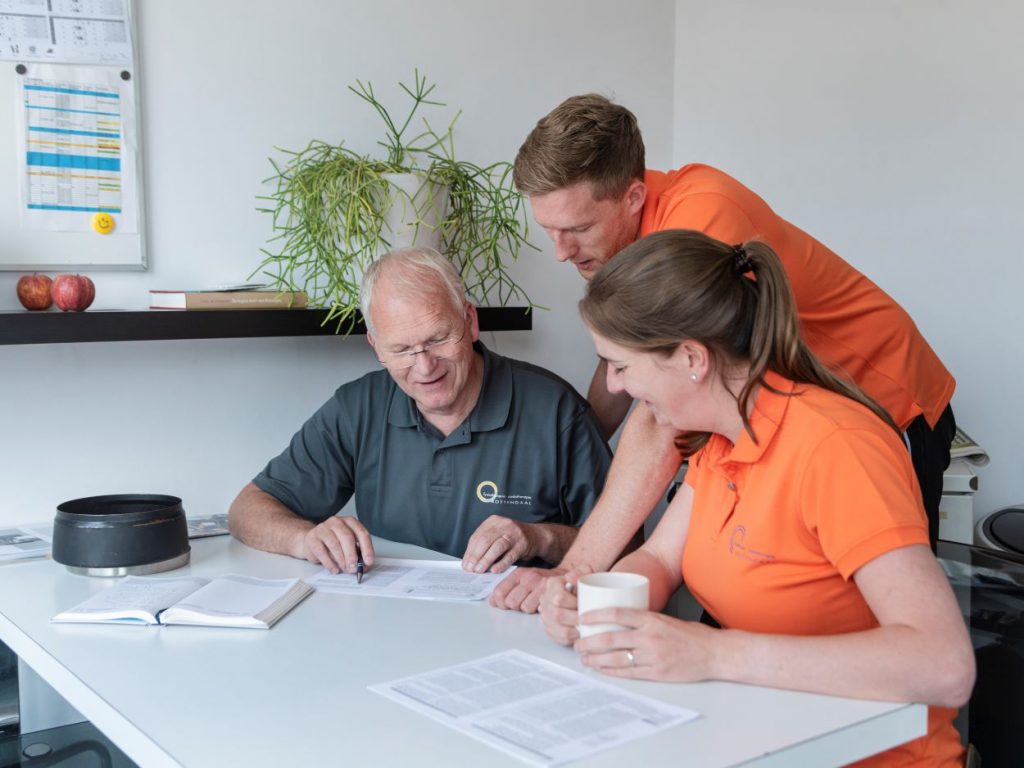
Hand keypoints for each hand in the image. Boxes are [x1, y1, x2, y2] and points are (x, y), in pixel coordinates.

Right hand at [300, 516, 373, 574]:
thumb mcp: (347, 545)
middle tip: (354, 567)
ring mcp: (323, 528)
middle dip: (352, 555)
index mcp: (350, 522)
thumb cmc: (333, 542)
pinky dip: (330, 563)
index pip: (362, 533)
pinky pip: (322, 552)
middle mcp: (336, 522)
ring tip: (344, 569)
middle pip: (347, 537)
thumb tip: (364, 566)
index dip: (367, 548)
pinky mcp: (312, 538)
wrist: (311, 540)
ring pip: (334, 544)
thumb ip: (356, 552)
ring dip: (341, 560)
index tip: (368, 561)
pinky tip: (334, 569)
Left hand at [462, 515, 534, 573]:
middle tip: (470, 569)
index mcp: (493, 521)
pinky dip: (501, 563)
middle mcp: (503, 525)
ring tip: (479, 570)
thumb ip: (485, 544)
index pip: (477, 536)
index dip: (470, 551)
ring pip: (497, 547)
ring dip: (486, 560)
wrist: (535, 536)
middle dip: (475, 556)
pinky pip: (510, 555)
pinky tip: (494, 570)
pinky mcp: (523, 544)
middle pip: (485, 540)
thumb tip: (470, 560)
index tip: (465, 564)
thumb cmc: (512, 538)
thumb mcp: (497, 534)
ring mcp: (514, 534)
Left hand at [489, 567, 562, 612]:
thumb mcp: (523, 579)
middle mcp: (528, 578)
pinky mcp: (551, 594)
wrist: (565, 576)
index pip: (499, 592)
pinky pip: (537, 610)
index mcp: (518, 574)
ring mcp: (540, 586)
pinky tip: (541, 604)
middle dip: (515, 606)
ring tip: (534, 602)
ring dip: (528, 608)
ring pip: (524, 608)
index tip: (503, 605)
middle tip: (522, 602)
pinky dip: (539, 610)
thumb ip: (506, 589)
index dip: (499, 602)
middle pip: (510, 602)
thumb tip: (492, 602)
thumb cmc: (541, 580)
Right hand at [538, 567, 591, 644]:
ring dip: (574, 630)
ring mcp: (546, 615)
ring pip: (558, 629)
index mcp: (552, 584)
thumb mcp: (584, 572)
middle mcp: (545, 599)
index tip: (583, 604)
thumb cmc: (582, 583)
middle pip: (557, 615)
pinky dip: (571, 638)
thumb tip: (571, 578)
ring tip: (586, 627)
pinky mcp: (549, 628)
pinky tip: (580, 633)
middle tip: (588, 619)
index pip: (559, 598)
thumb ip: (581, 571)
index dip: (574, 604)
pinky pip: (558, 638)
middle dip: (575, 619)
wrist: (577, 591)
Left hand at [574, 607, 717, 681]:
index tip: (582, 617)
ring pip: (616, 657)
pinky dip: (612, 671)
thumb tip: (620, 621)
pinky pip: (629, 672)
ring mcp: (653, 656)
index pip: (617, 613)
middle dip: (590, 641)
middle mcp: (650, 636)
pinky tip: (602, 669)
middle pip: (611, 637)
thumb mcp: (667, 620)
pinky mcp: (657, 672)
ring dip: (597, 658)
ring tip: (584, 658)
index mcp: (652, 619)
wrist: (715, 653)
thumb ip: (645, 621)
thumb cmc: (692, 635)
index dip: (596, 615)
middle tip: (577, 642)